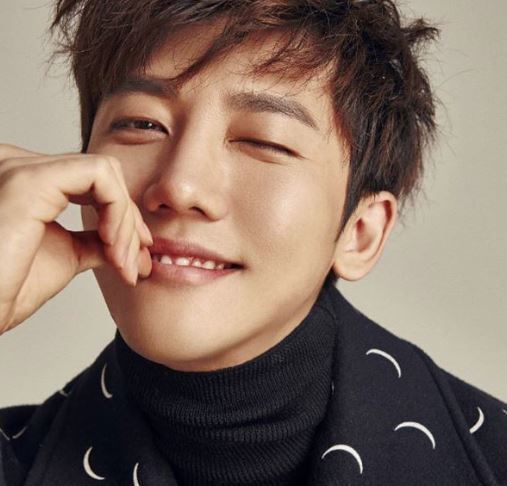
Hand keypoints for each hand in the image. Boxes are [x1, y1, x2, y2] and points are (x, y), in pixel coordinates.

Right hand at [0, 143, 152, 333]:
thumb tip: (133, 245)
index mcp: (27, 180)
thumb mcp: (68, 255)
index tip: (136, 254)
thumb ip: (97, 240)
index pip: (94, 181)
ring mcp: (21, 167)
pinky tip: (111, 243)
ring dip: (125, 220)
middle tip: (134, 262)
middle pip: (104, 174)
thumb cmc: (6, 290)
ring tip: (120, 260)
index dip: (124, 215)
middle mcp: (19, 164)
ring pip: (106, 172)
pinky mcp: (28, 180)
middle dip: (129, 220)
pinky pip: (99, 175)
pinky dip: (118, 208)